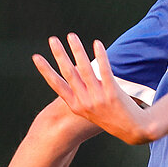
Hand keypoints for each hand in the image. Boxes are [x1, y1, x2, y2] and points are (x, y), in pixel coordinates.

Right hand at [33, 34, 151, 144]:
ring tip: (71, 36)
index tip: (35, 57)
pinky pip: (104, 70)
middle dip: (59, 54)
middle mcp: (84, 102)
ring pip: (84, 69)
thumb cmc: (109, 117)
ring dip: (77, 50)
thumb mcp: (89, 109)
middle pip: (68, 73)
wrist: (132, 130)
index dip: (45, 70)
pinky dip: (100, 56)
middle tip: (52, 39)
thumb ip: (81, 93)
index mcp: (75, 105)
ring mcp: (98, 98)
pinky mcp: (112, 93)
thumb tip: (74, 70)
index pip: (56, 84)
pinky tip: (96, 43)